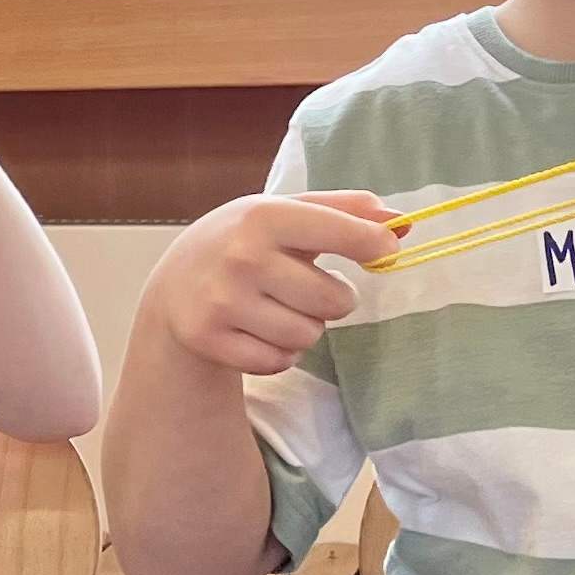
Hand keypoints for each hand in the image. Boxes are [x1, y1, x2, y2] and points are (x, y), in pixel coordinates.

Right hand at [140, 190, 401, 375]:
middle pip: (336, 300)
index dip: (375, 244)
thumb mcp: (285, 212)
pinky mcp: (208, 338)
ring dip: (304, 328)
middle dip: (334, 299)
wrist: (174, 283)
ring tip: (279, 309)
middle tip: (308, 287)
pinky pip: (277, 362)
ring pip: (308, 335)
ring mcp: (222, 300)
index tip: (383, 249)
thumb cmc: (244, 242)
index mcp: (264, 216)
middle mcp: (243, 257)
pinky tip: (258, 332)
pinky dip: (278, 354)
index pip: (345, 232)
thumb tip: (401, 223)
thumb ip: (344, 212)